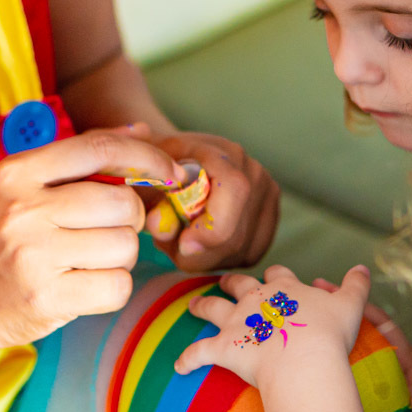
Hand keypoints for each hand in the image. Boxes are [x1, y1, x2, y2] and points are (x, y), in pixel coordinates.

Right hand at [0, 126, 184, 362]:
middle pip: (124, 203)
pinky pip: (117, 286)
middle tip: (106, 232)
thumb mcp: (24, 187)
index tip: (169, 171)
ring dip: (121, 257)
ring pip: (126, 246)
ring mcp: (33, 256)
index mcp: (18, 172)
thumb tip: (140, 130)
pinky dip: (112, 289)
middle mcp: (24, 209)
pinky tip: (85, 286)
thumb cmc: (0, 240)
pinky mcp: (45, 299)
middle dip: (129, 220)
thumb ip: (81, 158)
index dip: (147, 157)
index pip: (100, 148)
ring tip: (89, 261)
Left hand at [145, 132, 278, 271]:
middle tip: (169, 246)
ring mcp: (266, 194)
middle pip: (238, 232)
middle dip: (200, 253)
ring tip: (180, 239)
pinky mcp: (269, 217)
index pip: (234, 189)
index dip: (212, 226)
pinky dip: (221, 260)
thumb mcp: (142, 177)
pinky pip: (249, 254)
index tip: (182, 245)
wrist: (174, 163)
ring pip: (243, 249)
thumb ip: (145, 198)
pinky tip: (200, 246)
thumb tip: (159, 223)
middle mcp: (252, 170)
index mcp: (221, 152)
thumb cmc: (155, 171)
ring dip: (206, 258)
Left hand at [174, 264, 369, 388]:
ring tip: (192, 305)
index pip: (278, 275)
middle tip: (224, 282)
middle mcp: (256, 300)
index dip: (275, 276)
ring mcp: (237, 322)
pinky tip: (178, 366)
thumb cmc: (329, 333)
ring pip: (212, 308)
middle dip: (231, 282)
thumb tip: (364, 268)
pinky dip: (187, 359)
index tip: (272, 276)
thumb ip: (356, 285)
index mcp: (285, 289)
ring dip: (201, 306)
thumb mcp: (351, 304)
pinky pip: (198, 353)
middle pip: (239, 284)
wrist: (304, 358)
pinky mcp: (223, 347)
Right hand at [312, 278, 411, 411]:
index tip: (335, 293)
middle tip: (304, 297)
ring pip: (347, 349)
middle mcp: (386, 359)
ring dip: (325, 337)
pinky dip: (325, 365)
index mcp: (403, 355)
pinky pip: (343, 372)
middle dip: (334, 313)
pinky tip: (301, 364)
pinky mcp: (368, 389)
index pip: (381, 325)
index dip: (360, 308)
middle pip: (356, 330)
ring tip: (293, 323)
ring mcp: (375, 373)